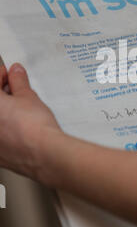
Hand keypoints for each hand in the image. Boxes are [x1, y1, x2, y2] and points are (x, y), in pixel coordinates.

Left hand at [0, 62, 60, 180]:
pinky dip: (5, 129)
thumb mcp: (28, 96)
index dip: (3, 75)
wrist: (43, 153)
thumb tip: (15, 73)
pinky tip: (18, 126)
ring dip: (4, 112)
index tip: (11, 75)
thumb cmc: (33, 126)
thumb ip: (18, 82)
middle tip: (17, 90)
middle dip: (3, 94)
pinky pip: (1, 136)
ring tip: (20, 109)